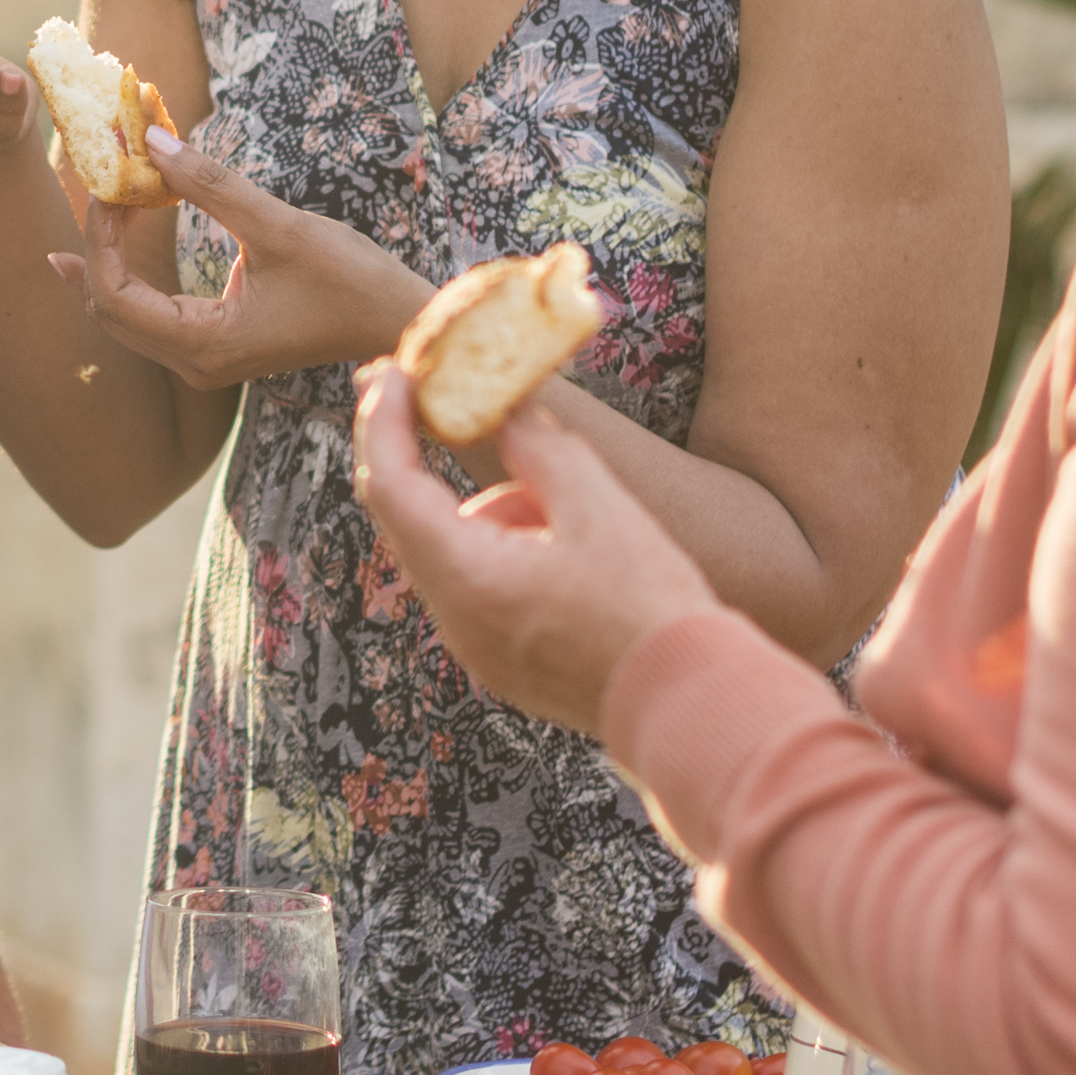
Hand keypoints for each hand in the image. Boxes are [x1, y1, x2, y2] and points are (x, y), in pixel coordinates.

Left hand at [47, 122, 417, 392]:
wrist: (397, 321)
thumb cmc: (350, 280)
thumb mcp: (278, 226)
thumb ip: (209, 186)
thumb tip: (152, 141)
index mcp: (204, 344)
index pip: (115, 295)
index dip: (99, 237)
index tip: (105, 183)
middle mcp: (195, 364)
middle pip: (109, 311)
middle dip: (96, 247)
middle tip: (97, 185)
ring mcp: (204, 361)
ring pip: (124, 316)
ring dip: (109, 259)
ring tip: (104, 201)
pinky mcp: (216, 348)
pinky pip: (150, 315)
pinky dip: (132, 272)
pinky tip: (121, 233)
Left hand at [346, 358, 716, 730]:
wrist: (692, 704)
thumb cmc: (650, 606)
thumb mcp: (600, 508)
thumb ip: (541, 450)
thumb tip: (503, 409)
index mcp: (466, 577)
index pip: (392, 486)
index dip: (383, 420)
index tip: (389, 370)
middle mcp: (455, 619)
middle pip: (409, 519)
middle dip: (419, 454)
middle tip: (423, 393)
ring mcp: (475, 648)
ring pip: (453, 552)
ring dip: (489, 510)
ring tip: (568, 508)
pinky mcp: (503, 664)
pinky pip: (479, 589)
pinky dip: (504, 551)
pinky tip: (572, 551)